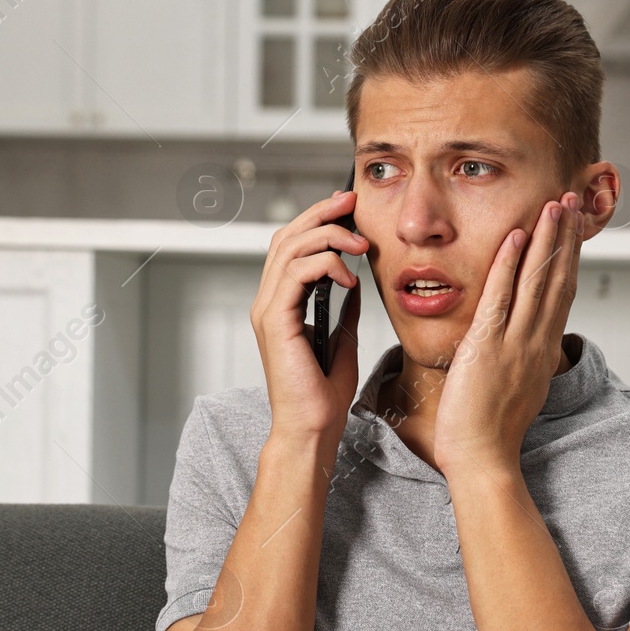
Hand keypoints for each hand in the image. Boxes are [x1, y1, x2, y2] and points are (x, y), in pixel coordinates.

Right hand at [250, 190, 368, 444]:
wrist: (313, 429)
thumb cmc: (324, 396)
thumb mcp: (342, 340)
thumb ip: (342, 310)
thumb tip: (354, 283)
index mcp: (282, 305)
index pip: (293, 247)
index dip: (318, 220)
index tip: (348, 208)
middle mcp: (269, 302)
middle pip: (287, 237)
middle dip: (320, 213)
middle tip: (350, 201)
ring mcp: (268, 310)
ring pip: (290, 248)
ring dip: (329, 236)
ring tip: (361, 245)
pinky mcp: (275, 321)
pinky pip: (296, 274)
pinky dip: (326, 265)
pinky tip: (350, 278)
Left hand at [432, 191, 583, 475]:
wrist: (482, 458)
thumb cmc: (489, 432)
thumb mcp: (515, 389)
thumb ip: (519, 360)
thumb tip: (520, 345)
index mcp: (542, 352)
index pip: (561, 295)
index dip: (568, 259)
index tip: (571, 230)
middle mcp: (536, 343)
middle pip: (558, 280)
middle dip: (564, 238)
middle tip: (570, 202)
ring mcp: (515, 343)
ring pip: (537, 282)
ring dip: (546, 240)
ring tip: (552, 205)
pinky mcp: (489, 347)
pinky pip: (502, 299)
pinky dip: (510, 266)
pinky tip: (516, 238)